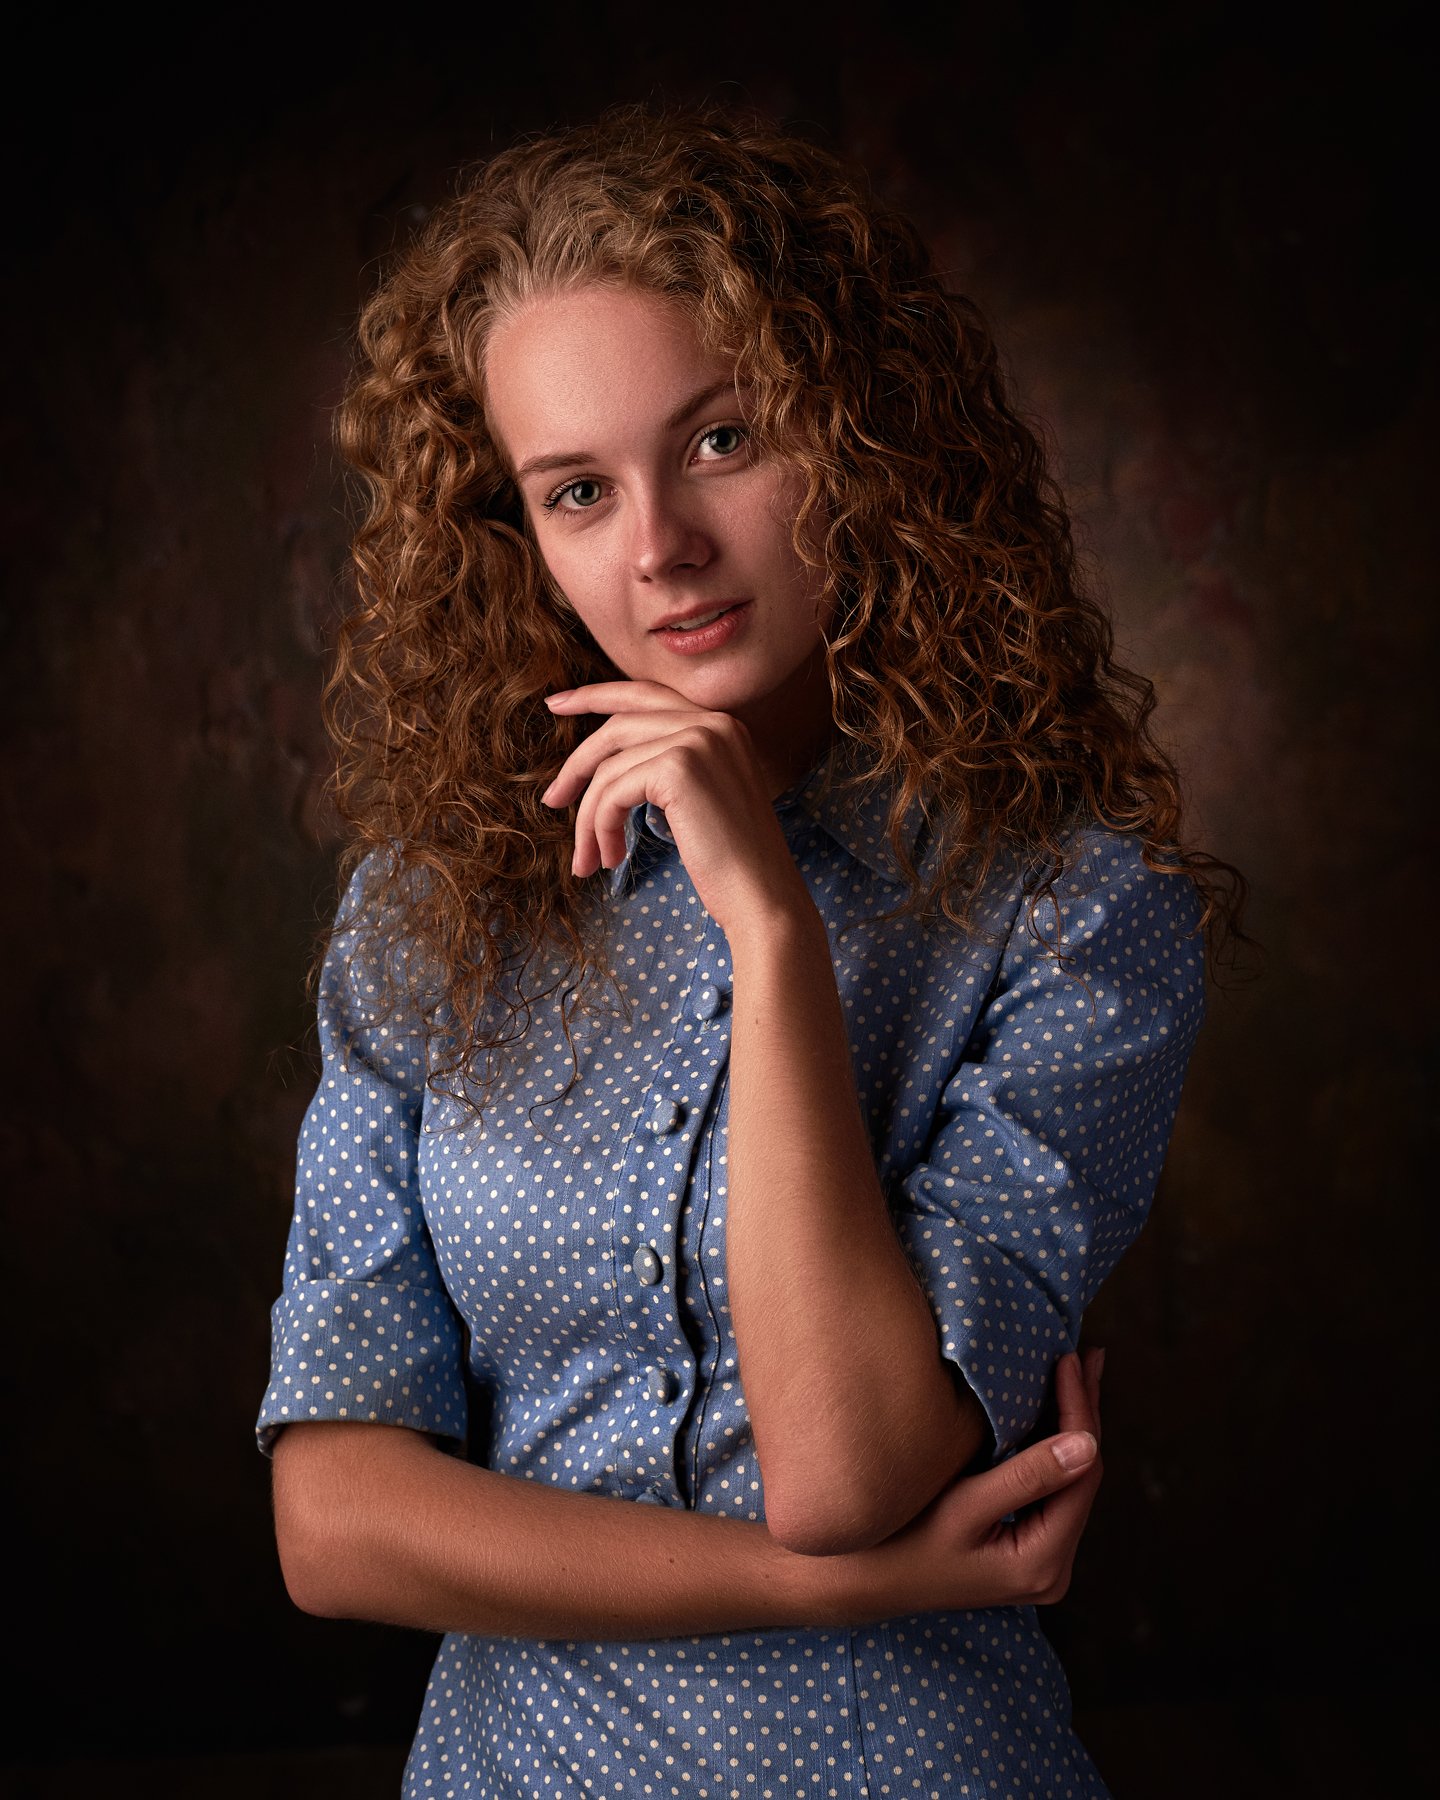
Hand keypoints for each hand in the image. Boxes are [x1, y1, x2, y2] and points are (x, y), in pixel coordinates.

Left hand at [541, 680, 814, 934]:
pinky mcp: (678, 767)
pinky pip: (613, 791)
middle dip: (577, 763)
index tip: (557, 703)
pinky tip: (611, 858)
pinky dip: (601, 826)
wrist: (762, 897)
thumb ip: (667, 766)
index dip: (596, 694)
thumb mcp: (700, 800)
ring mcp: (697, 740)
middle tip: (551, 799)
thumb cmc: (732, 863)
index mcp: (722, 724)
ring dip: (590, 817)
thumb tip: (604, 763)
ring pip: (610, 767)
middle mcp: (713, 722)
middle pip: (618, 725)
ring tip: (589, 859)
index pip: (646, 694)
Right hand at [825, 1349, 1104, 1621]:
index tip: (1069, 1360)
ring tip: (1077, 1375)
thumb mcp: (963, 1505)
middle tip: (1088, 1355)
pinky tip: (1051, 1412)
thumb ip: (1026, 1477)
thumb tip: (1088, 1443)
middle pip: (1083, 1477)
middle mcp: (1053, 1569)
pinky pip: (1053, 1490)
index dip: (1080, 1412)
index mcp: (1043, 1561)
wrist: (862, 1581)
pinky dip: (1052, 1446)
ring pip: (1071, 1481)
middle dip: (1084, 1413)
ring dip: (1071, 1426)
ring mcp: (1042, 1562)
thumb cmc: (901, 1541)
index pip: (1082, 1474)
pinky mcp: (1027, 1550)